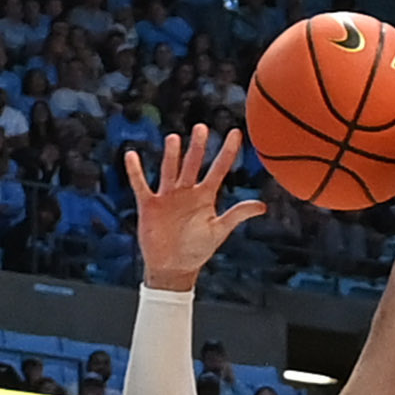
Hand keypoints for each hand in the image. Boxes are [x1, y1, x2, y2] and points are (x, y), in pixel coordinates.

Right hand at [124, 123, 263, 286]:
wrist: (173, 267)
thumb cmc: (197, 250)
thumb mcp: (219, 231)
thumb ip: (238, 215)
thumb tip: (262, 206)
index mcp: (205, 196)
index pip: (219, 169)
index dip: (227, 152)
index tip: (235, 133)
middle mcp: (187, 192)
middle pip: (193, 163)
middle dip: (197, 146)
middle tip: (201, 127)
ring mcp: (168, 196)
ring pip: (170, 169)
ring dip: (171, 155)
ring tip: (174, 138)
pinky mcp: (150, 205)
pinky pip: (141, 184)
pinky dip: (135, 171)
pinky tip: (131, 155)